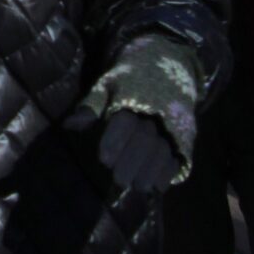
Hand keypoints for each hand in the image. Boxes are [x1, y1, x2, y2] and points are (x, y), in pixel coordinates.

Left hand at [67, 33, 201, 193]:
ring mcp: (173, 123)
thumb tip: (68, 126)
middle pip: (145, 139)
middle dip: (132, 161)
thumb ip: (90, 107)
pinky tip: (159, 187)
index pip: (124, 121)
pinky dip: (171, 171)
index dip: (114, 141)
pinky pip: (180, 154)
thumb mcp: (106, 85)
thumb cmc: (128, 79)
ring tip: (139, 188)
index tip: (103, 159)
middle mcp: (155, 112)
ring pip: (164, 149)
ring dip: (152, 171)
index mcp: (133, 97)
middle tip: (120, 180)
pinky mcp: (185, 134)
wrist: (167, 65)